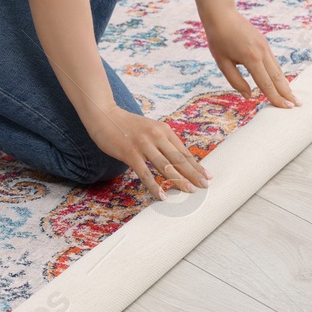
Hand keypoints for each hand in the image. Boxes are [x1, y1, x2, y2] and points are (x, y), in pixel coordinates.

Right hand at [84, 106, 209, 200]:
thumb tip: (176, 161)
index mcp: (163, 130)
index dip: (196, 165)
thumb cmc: (127, 126)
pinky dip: (154, 186)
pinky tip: (162, 196)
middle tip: (204, 186)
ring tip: (189, 191)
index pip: (183, 151)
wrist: (103, 116)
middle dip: (193, 174)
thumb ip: (162, 142)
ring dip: (178, 180)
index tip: (207, 176)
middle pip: (178, 159)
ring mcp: (143, 145)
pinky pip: (145, 173)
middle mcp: (156, 136)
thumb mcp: (149, 129)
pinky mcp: (130, 153)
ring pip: (165, 166)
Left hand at [202, 9, 299, 109]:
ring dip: (285, 84)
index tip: (286, 108)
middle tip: (297, 106)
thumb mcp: (222, 62)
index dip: (276, 97)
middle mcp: (262, 52)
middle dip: (287, 93)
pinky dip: (279, 74)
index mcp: (251, 58)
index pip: (266, 83)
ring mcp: (265, 46)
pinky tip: (282, 82)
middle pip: (277, 77)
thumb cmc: (218, 39)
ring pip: (278, 69)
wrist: (221, 14)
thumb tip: (249, 96)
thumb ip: (236, 81)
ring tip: (292, 96)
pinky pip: (274, 62)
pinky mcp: (264, 43)